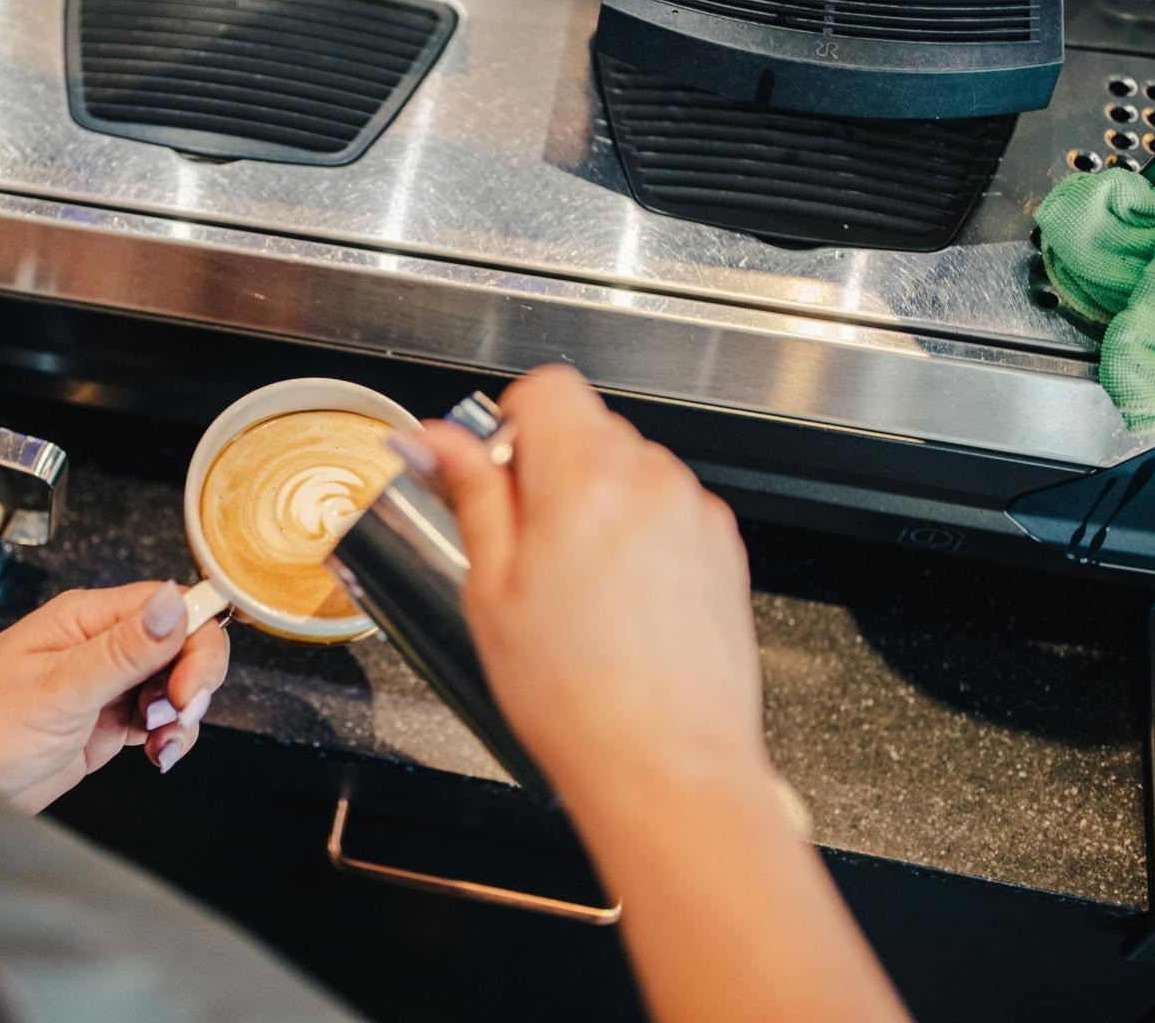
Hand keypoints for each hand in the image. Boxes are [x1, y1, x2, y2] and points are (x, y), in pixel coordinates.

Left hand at [0, 581, 228, 813]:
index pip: (170, 606)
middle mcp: (100, 645)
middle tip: (177, 716)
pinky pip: (158, 718)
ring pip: (175, 684)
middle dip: (193, 683)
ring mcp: (105, 684)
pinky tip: (156, 753)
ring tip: (161, 743)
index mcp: (87, 619)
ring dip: (183, 716)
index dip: (195, 642)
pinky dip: (168, 737)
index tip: (190, 685)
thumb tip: (174, 602)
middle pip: (182, 644)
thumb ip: (123, 650)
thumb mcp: (59, 688)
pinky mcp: (106, 720)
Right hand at [410, 366, 767, 805]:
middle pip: (587, 427)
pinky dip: (635, 535)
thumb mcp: (491, 590)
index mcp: (584, 480)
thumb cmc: (578, 698)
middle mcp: (649, 480)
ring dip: (593, 503)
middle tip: (522, 549)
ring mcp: (693, 512)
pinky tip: (616, 604)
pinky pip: (664, 508)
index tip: (495, 472)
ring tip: (574, 590)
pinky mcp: (721, 545)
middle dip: (547, 469)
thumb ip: (470, 495)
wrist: (669, 766)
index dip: (510, 422)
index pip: (546, 387)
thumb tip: (434, 440)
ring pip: (627, 469)